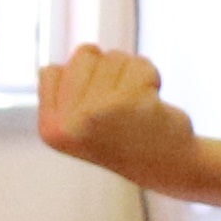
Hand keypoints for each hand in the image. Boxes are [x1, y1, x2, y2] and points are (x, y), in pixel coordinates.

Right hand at [38, 45, 199, 186]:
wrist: (170, 166)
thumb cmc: (125, 137)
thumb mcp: (80, 123)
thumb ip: (64, 95)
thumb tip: (55, 65)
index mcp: (50, 129)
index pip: (51, 71)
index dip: (81, 83)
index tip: (96, 113)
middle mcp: (68, 123)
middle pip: (83, 54)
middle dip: (108, 71)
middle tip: (121, 108)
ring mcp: (96, 112)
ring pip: (113, 56)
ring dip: (132, 76)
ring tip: (137, 107)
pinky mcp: (129, 102)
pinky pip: (140, 65)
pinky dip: (151, 78)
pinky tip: (154, 105)